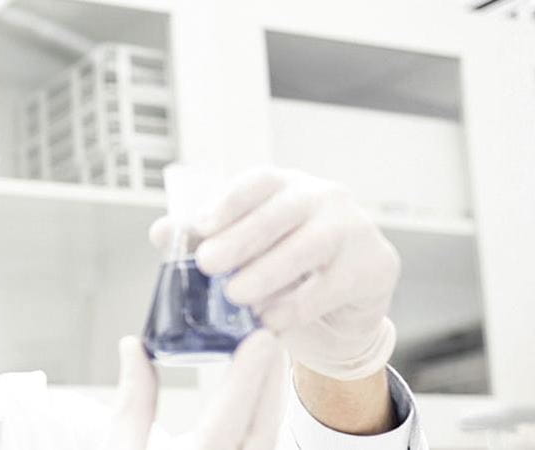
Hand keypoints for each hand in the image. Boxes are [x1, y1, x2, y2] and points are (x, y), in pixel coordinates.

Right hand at [104, 332, 286, 449]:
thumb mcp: (121, 448)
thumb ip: (133, 399)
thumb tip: (133, 346)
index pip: (226, 420)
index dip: (247, 378)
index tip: (262, 339)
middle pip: (261, 428)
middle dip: (269, 380)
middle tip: (270, 335)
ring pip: (270, 440)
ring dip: (271, 399)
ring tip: (268, 359)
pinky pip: (263, 448)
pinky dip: (265, 421)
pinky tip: (263, 397)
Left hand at [151, 168, 398, 381]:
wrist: (348, 294)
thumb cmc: (287, 262)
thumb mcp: (247, 247)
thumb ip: (204, 239)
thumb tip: (161, 232)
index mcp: (286, 186)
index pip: (257, 183)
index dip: (228, 202)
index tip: (199, 227)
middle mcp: (322, 198)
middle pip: (281, 212)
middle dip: (241, 239)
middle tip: (208, 265)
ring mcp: (353, 228)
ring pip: (310, 245)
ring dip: (268, 272)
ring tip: (235, 295)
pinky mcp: (372, 265)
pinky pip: (331, 286)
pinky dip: (297, 305)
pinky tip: (270, 320)